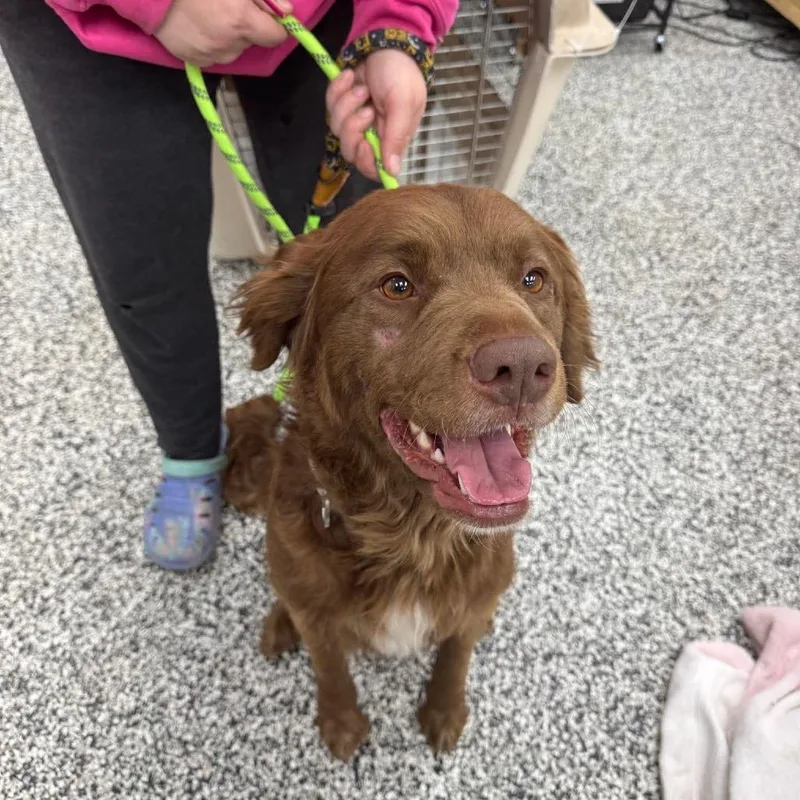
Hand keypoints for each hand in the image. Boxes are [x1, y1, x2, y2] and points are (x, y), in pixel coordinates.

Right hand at [156, 0, 292, 66]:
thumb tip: (287, 12)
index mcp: (242, 21)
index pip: (275, 36)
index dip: (272, 24)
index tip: (265, 15)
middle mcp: (230, 44)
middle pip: (252, 41)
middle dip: (246, 26)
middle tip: (226, 5)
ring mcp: (211, 56)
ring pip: (233, 50)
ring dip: (229, 36)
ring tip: (208, 15)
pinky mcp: (194, 61)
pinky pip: (214, 56)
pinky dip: (210, 44)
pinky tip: (197, 26)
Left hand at [326, 49, 426, 179]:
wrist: (385, 40)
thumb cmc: (401, 73)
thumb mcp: (403, 104)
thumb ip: (396, 137)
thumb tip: (393, 172)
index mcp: (391, 139)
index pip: (373, 168)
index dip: (365, 161)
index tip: (364, 143)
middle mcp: (372, 134)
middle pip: (350, 152)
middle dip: (352, 129)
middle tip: (365, 108)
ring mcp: (354, 119)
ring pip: (337, 129)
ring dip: (347, 105)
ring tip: (361, 87)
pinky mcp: (341, 103)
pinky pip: (329, 107)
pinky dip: (337, 90)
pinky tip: (351, 76)